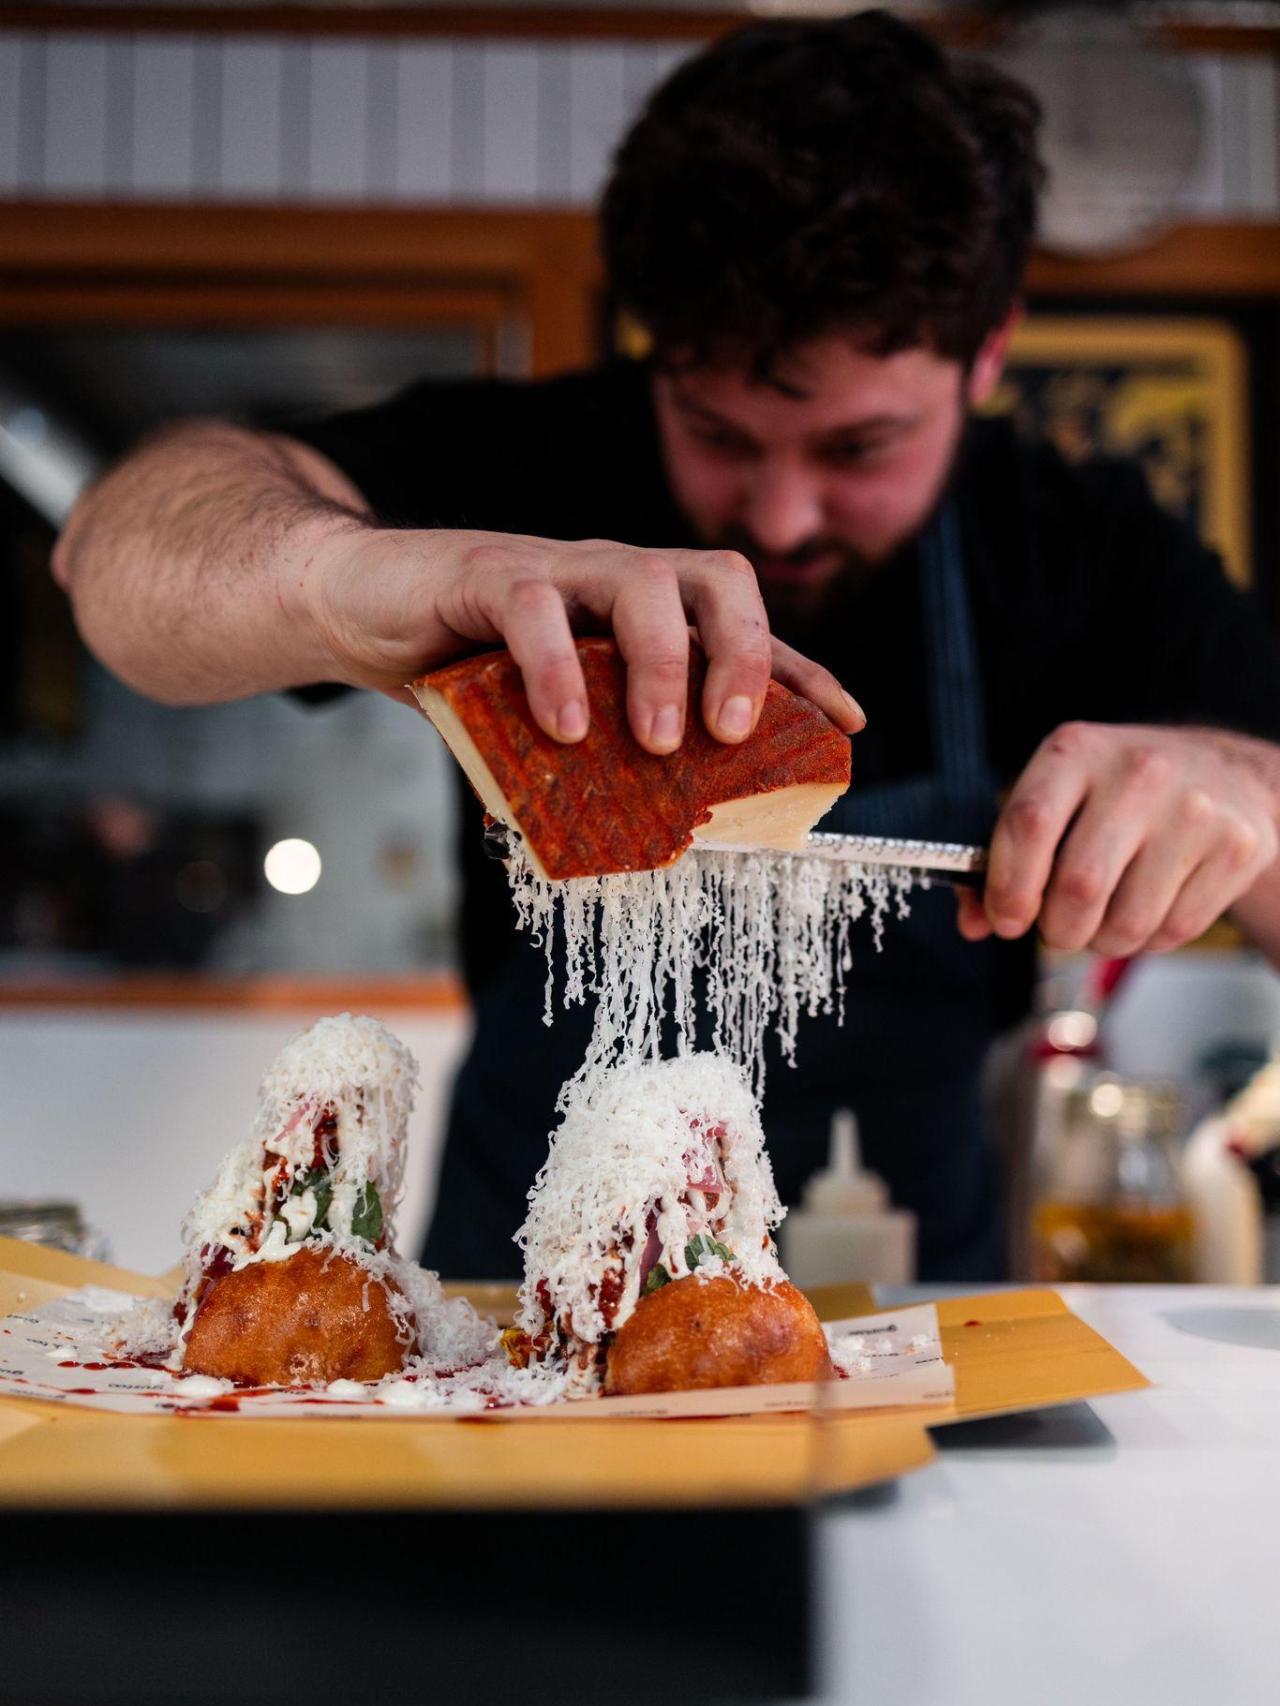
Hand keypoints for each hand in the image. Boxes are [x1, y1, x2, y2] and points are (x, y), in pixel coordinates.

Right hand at [309, 526, 863, 752]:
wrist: (360, 603)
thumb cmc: (465, 665)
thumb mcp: (548, 719)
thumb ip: (594, 760)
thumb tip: (645, 844)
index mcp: (641, 614)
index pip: (740, 631)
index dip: (801, 672)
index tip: (846, 725)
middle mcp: (615, 579)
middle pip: (717, 580)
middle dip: (746, 654)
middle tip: (737, 734)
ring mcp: (557, 568)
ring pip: (641, 583)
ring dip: (663, 664)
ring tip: (664, 743)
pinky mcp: (488, 571)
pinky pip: (536, 607)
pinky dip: (558, 666)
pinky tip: (566, 727)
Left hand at [956, 722, 1279, 953]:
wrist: (1225, 773)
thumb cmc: (1117, 796)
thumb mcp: (1056, 801)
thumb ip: (1004, 860)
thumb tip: (974, 923)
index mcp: (1076, 752)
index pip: (1027, 826)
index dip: (1008, 889)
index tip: (1006, 920)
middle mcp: (1138, 772)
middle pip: (1078, 886)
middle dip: (1057, 930)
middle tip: (1058, 930)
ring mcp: (1193, 809)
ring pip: (1127, 922)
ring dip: (1102, 942)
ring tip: (1103, 920)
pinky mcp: (1235, 846)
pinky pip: (1173, 930)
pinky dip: (1149, 940)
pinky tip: (1149, 907)